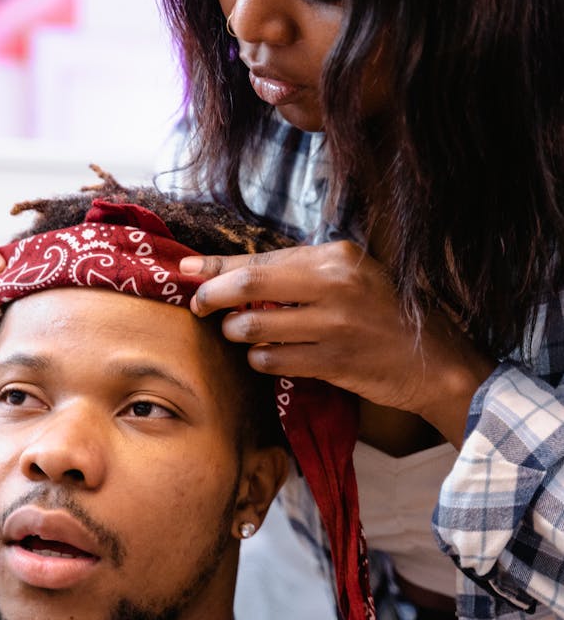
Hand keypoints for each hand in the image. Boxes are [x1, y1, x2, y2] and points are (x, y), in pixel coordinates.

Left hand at [181, 242, 493, 446]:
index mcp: (336, 257)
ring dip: (237, 333)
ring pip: (253, 328)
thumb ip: (300, 270)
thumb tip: (235, 270)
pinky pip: (272, 361)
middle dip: (212, 297)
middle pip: (248, 287)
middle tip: (200, 306)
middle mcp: (333, 286)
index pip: (261, 258)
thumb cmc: (387, 312)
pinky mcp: (331, 362)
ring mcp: (332, 326)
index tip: (188, 271)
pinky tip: (265, 356)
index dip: (216, 267)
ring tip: (242, 333)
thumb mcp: (352, 274)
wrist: (432, 360)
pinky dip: (259, 359)